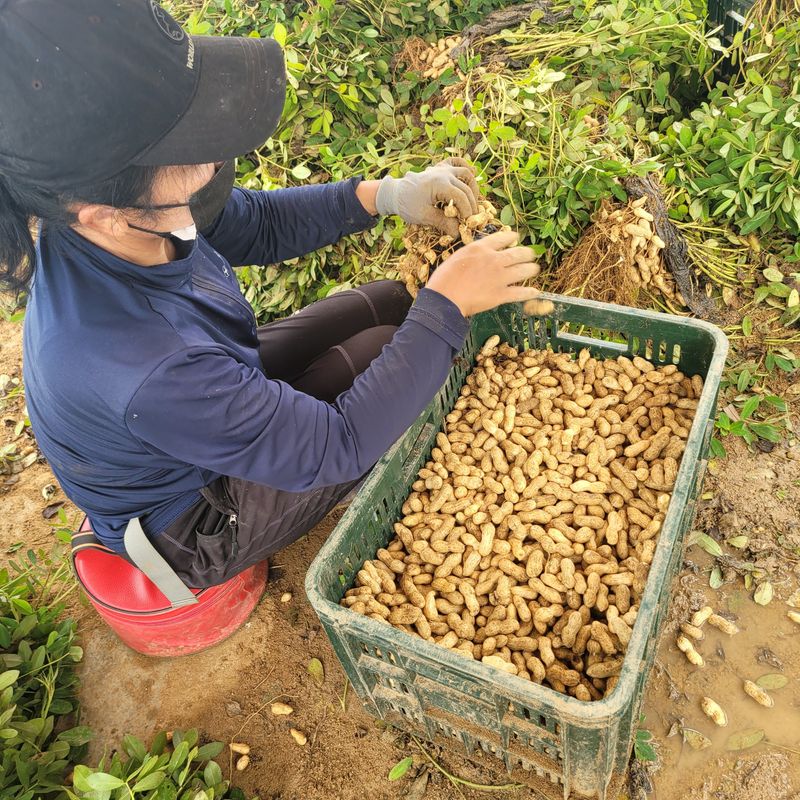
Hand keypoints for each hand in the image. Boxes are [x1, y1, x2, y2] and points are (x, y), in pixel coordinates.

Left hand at [375, 157, 480, 236]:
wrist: (395, 193)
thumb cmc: (407, 205)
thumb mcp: (424, 216)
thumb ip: (443, 222)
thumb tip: (458, 233)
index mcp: (439, 184)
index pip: (461, 197)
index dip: (467, 211)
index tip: (468, 224)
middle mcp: (443, 173)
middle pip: (466, 187)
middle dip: (472, 204)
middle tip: (472, 218)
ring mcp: (442, 169)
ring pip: (466, 173)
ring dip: (472, 187)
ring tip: (473, 201)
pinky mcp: (439, 168)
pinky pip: (456, 162)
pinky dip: (465, 168)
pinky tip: (471, 175)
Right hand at [426, 230, 542, 316]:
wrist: (445, 299)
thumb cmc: (444, 279)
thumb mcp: (457, 257)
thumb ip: (473, 255)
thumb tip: (479, 256)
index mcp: (481, 248)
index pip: (502, 238)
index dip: (511, 237)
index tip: (515, 237)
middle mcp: (494, 260)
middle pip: (517, 253)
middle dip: (527, 253)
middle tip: (531, 254)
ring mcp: (500, 277)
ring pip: (523, 270)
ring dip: (531, 269)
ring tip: (535, 269)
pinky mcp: (501, 295)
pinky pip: (520, 293)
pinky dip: (529, 292)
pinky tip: (535, 292)